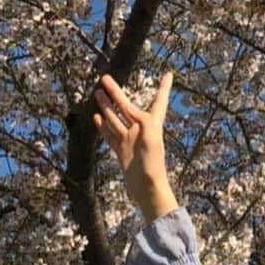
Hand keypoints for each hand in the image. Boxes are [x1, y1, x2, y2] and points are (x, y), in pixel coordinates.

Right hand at [93, 69, 177, 219]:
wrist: (147, 189)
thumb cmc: (153, 165)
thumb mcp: (152, 141)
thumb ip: (146, 125)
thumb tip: (136, 113)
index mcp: (152, 124)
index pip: (159, 101)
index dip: (163, 88)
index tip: (169, 75)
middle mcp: (141, 129)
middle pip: (126, 106)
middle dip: (116, 92)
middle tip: (104, 77)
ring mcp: (130, 140)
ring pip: (115, 118)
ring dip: (107, 106)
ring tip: (96, 93)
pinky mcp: (121, 151)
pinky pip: (110, 135)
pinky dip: (103, 125)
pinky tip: (96, 117)